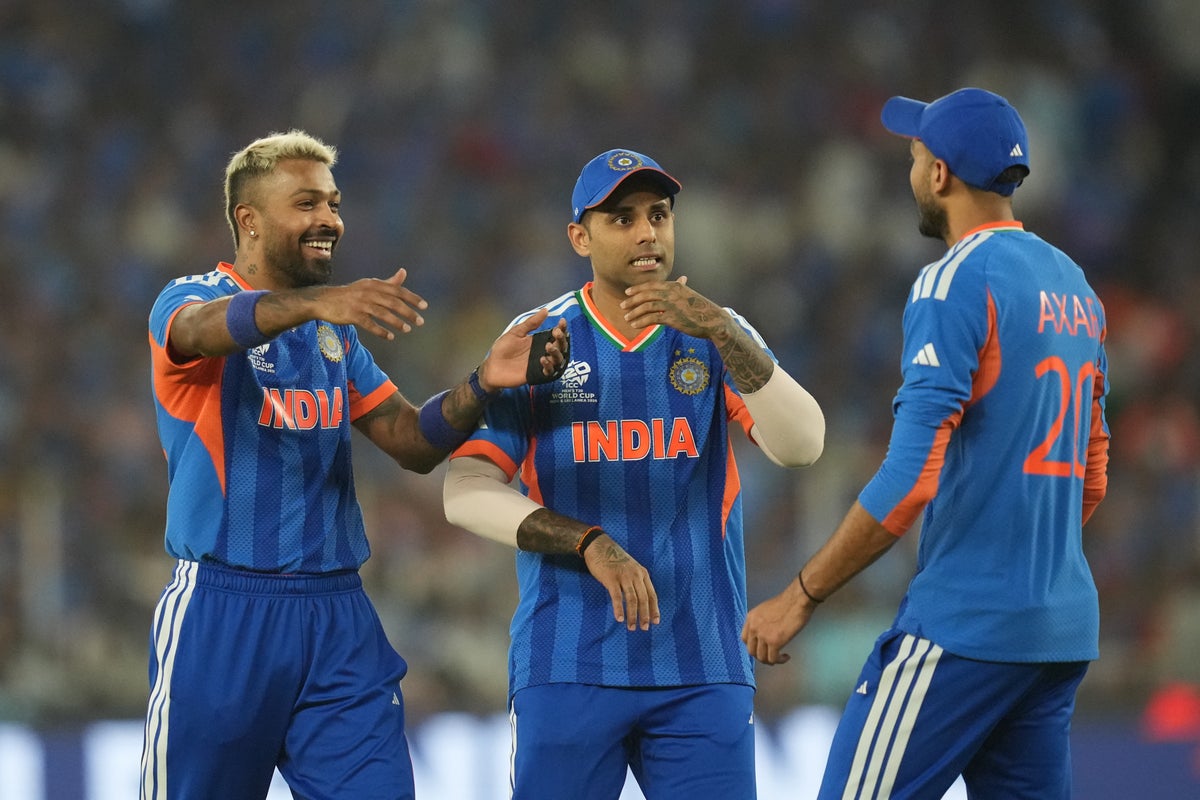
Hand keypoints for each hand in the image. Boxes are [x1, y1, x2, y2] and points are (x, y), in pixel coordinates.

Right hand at [310, 267, 427, 339]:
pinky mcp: (351, 315)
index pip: (397, 290)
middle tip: (420, 322)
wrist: (324, 300)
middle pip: (392, 302)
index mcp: (374, 284)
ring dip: (396, 322)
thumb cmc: (351, 294)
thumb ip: (388, 282)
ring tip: (407, 329)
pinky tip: (390, 337)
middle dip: (408, 312)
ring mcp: (359, 303)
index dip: (412, 298)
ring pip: (382, 313)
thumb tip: (404, 272)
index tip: (424, 306)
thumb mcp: (369, 285)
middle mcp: (368, 292)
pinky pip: (369, 324)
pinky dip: (380, 331)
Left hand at [477, 311, 568, 389]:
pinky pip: (549, 372)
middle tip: (556, 334)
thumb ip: (531, 323)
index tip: (562, 322)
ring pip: (558, 360)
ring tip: (548, 347)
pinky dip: (549, 366)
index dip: (561, 328)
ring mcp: (541, 364)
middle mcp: (543, 352)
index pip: (555, 335)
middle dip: (561, 340)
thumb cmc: (503, 349)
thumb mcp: (516, 332)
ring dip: (557, 353)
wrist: (492, 366)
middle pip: (560, 347)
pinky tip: (542, 360)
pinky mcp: (537, 375)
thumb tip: (545, 310)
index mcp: (539, 341)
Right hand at [583, 534, 660, 630]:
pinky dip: (619, 608)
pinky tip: (619, 618)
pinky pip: (617, 596)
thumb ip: (636, 582)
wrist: (599, 546)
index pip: (652, 594)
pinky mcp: (611, 578)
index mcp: (642, 573)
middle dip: (645, 615)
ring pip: (632, 599)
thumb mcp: (631, 568)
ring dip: (632, 615)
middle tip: (644, 628)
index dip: (654, 609)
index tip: (656, 622)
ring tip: (631, 627)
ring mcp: (624, 576)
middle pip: (644, 598)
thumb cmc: (614, 559)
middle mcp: (635, 575)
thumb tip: (639, 601)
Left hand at [620, 275, 730, 338]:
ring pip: (647, 307)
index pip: (651, 285)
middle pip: (646, 295)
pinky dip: (641, 321)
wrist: (713, 320)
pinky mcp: (672, 318)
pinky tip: (635, 325)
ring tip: (627, 318)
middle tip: (623, 306)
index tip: (627, 293)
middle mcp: (671, 293)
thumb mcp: (690, 294)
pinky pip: (652, 318)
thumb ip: (682, 287)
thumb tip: (681, 279)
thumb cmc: (701, 308)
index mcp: (674, 286)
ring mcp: (671, 305)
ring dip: (634, 313)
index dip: (638, 289)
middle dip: (632, 300)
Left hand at [741, 577, 814, 664]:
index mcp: (751, 618)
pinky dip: (779, 660)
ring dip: (771, 660)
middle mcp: (753, 627)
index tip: (762, 648)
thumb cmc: (787, 603)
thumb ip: (761, 622)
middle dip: (761, 656)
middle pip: (751, 651)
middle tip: (771, 655)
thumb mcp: (766, 610)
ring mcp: (763, 635)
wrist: (797, 600)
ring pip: (761, 657)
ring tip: (779, 657)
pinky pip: (773, 659)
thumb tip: (765, 634)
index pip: (745, 639)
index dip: (753, 646)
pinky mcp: (774, 642)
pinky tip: (786, 656)